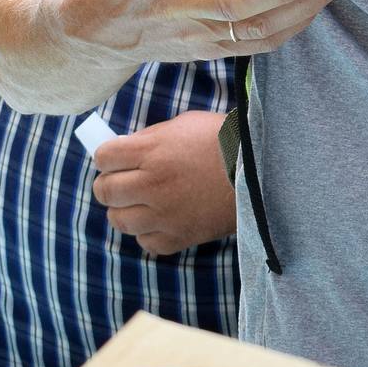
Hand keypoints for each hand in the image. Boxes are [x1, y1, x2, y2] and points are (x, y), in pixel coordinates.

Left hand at [90, 109, 236, 255]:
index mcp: (152, 152)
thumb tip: (122, 151)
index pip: (103, 158)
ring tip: (144, 202)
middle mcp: (152, 184)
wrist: (263, 170)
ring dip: (127, 210)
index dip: (107, 157)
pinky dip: (150, 232)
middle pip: (105, 191)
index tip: (116, 159)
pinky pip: (145, 241)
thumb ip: (151, 138)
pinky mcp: (177, 237)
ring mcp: (163, 215)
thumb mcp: (186, 125)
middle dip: (111, 184)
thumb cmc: (225, 142)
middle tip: (125, 181)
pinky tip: (165, 218)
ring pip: (119, 220)